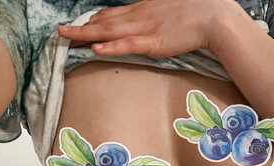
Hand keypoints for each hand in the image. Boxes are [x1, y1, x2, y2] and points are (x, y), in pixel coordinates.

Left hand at [58, 0, 233, 57]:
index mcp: (142, 9)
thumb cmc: (195, 12)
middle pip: (104, 22)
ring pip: (109, 31)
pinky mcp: (154, 43)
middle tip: (60, 33)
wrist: (213, 16)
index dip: (93, 20)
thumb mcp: (168, 11)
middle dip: (80, 28)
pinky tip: (96, 48)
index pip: (111, 14)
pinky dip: (111, 47)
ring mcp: (145, 29)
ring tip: (66, 38)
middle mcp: (139, 16)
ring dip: (86, 35)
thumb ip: (153, 16)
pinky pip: (128, 45)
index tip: (79, 26)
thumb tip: (145, 22)